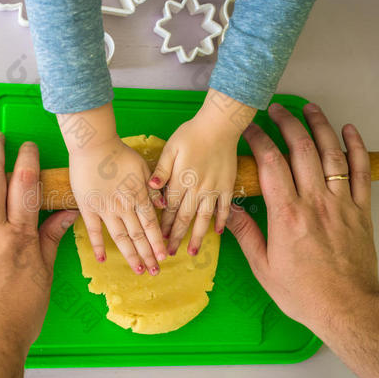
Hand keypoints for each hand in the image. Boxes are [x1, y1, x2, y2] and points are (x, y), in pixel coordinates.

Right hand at [69, 136, 165, 274]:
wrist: (93, 145)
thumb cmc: (119, 153)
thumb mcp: (143, 166)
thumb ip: (154, 187)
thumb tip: (164, 204)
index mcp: (138, 196)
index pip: (151, 225)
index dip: (157, 242)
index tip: (163, 257)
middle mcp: (124, 207)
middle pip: (138, 236)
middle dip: (148, 255)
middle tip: (155, 271)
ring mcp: (105, 209)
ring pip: (120, 238)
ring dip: (130, 255)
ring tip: (138, 270)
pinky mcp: (88, 207)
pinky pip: (94, 230)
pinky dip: (98, 246)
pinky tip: (102, 261)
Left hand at [149, 89, 255, 255]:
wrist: (220, 124)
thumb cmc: (192, 133)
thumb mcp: (170, 148)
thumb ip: (161, 170)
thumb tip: (150, 188)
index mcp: (181, 180)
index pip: (169, 208)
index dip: (163, 225)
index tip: (158, 238)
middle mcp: (197, 189)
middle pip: (184, 218)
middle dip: (176, 236)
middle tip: (169, 253)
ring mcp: (214, 189)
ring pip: (204, 218)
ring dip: (196, 236)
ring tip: (192, 251)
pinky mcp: (227, 185)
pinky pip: (225, 208)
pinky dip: (221, 221)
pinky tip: (217, 232)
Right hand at [226, 103, 378, 331]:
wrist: (347, 309)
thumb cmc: (303, 293)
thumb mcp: (264, 268)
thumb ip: (246, 234)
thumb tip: (229, 211)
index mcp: (287, 215)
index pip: (271, 163)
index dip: (258, 139)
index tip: (249, 128)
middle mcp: (314, 202)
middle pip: (301, 149)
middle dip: (287, 123)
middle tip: (275, 109)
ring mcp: (341, 203)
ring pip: (331, 154)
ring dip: (320, 126)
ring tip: (309, 108)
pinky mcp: (361, 211)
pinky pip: (361, 172)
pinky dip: (357, 148)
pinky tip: (349, 131)